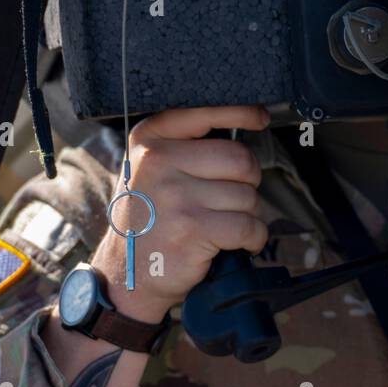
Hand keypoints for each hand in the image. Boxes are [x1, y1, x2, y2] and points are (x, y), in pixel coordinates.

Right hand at [93, 105, 271, 323]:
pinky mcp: (192, 229)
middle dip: (247, 182)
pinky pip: (249, 226)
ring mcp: (175, 196)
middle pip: (240, 159)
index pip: (206, 112)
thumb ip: (185, 144)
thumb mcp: (151, 168)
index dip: (241, 112)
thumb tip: (247, 121)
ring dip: (247, 214)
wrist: (127, 275)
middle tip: (228, 199)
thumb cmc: (150, 217)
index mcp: (150, 140)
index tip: (260, 117)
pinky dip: (253, 237)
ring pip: (247, 196)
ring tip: (220, 224)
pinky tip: (238, 242)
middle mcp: (159, 162)